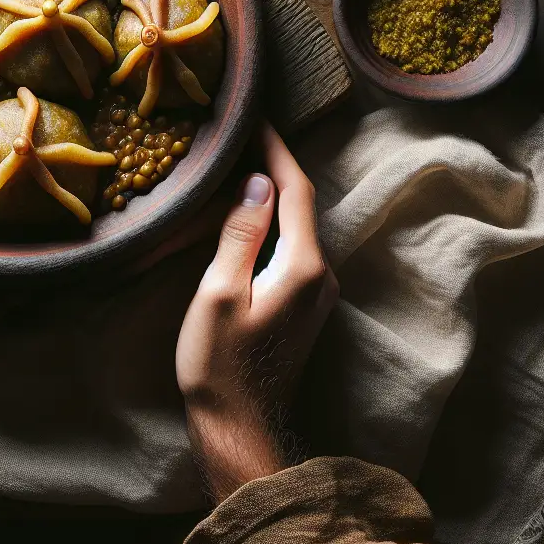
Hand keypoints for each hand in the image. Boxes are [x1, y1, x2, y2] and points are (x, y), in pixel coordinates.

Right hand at [175, 123, 337, 500]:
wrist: (241, 427)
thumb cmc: (221, 365)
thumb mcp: (220, 292)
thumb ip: (240, 234)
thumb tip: (257, 182)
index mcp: (304, 266)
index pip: (295, 190)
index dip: (275, 150)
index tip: (255, 117)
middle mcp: (322, 275)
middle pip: (301, 204)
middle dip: (274, 165)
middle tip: (242, 132)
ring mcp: (317, 292)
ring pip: (297, 226)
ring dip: (272, 194)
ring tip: (239, 164)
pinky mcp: (304, 305)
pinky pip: (292, 248)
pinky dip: (272, 223)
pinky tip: (246, 214)